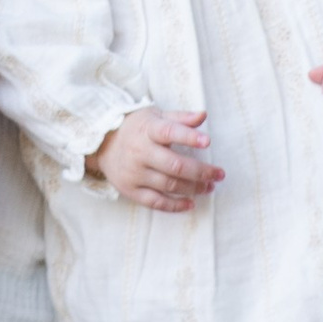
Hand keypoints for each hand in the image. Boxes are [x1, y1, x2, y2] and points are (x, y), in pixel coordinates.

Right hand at [87, 110, 221, 209]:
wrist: (103, 145)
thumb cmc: (137, 129)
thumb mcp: (156, 117)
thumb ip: (180, 118)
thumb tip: (204, 115)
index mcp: (148, 130)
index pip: (170, 132)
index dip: (189, 137)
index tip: (207, 141)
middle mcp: (140, 152)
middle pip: (175, 165)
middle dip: (201, 172)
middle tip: (219, 174)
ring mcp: (134, 173)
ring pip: (169, 185)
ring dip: (193, 188)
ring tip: (209, 187)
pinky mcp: (130, 190)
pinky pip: (155, 202)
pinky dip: (175, 206)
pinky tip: (191, 203)